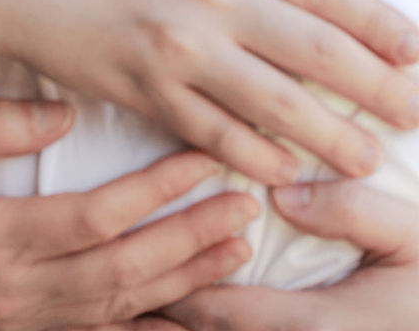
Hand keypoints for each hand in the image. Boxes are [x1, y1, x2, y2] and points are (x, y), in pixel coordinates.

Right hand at [0, 0, 418, 185]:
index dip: (380, 22)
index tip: (415, 48)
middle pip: (320, 50)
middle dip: (379, 87)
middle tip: (415, 112)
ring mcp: (178, 45)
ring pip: (279, 104)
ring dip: (332, 136)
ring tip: (366, 156)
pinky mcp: (143, 88)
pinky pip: (218, 134)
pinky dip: (259, 156)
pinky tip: (284, 169)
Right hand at [0, 99, 258, 329]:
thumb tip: (64, 112)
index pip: (91, 221)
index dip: (153, 194)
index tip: (202, 160)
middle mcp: (7, 294)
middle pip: (120, 276)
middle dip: (190, 244)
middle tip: (246, 208)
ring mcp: (16, 320)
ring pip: (119, 312)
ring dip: (185, 284)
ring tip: (238, 247)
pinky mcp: (20, 327)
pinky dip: (152, 324)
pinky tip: (194, 310)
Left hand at [163, 180, 418, 327]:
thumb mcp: (412, 236)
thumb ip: (350, 210)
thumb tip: (281, 192)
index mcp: (326, 328)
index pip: (224, 315)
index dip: (174, 294)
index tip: (138, 265)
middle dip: (166, 324)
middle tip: (121, 293)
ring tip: (140, 316)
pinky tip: (194, 326)